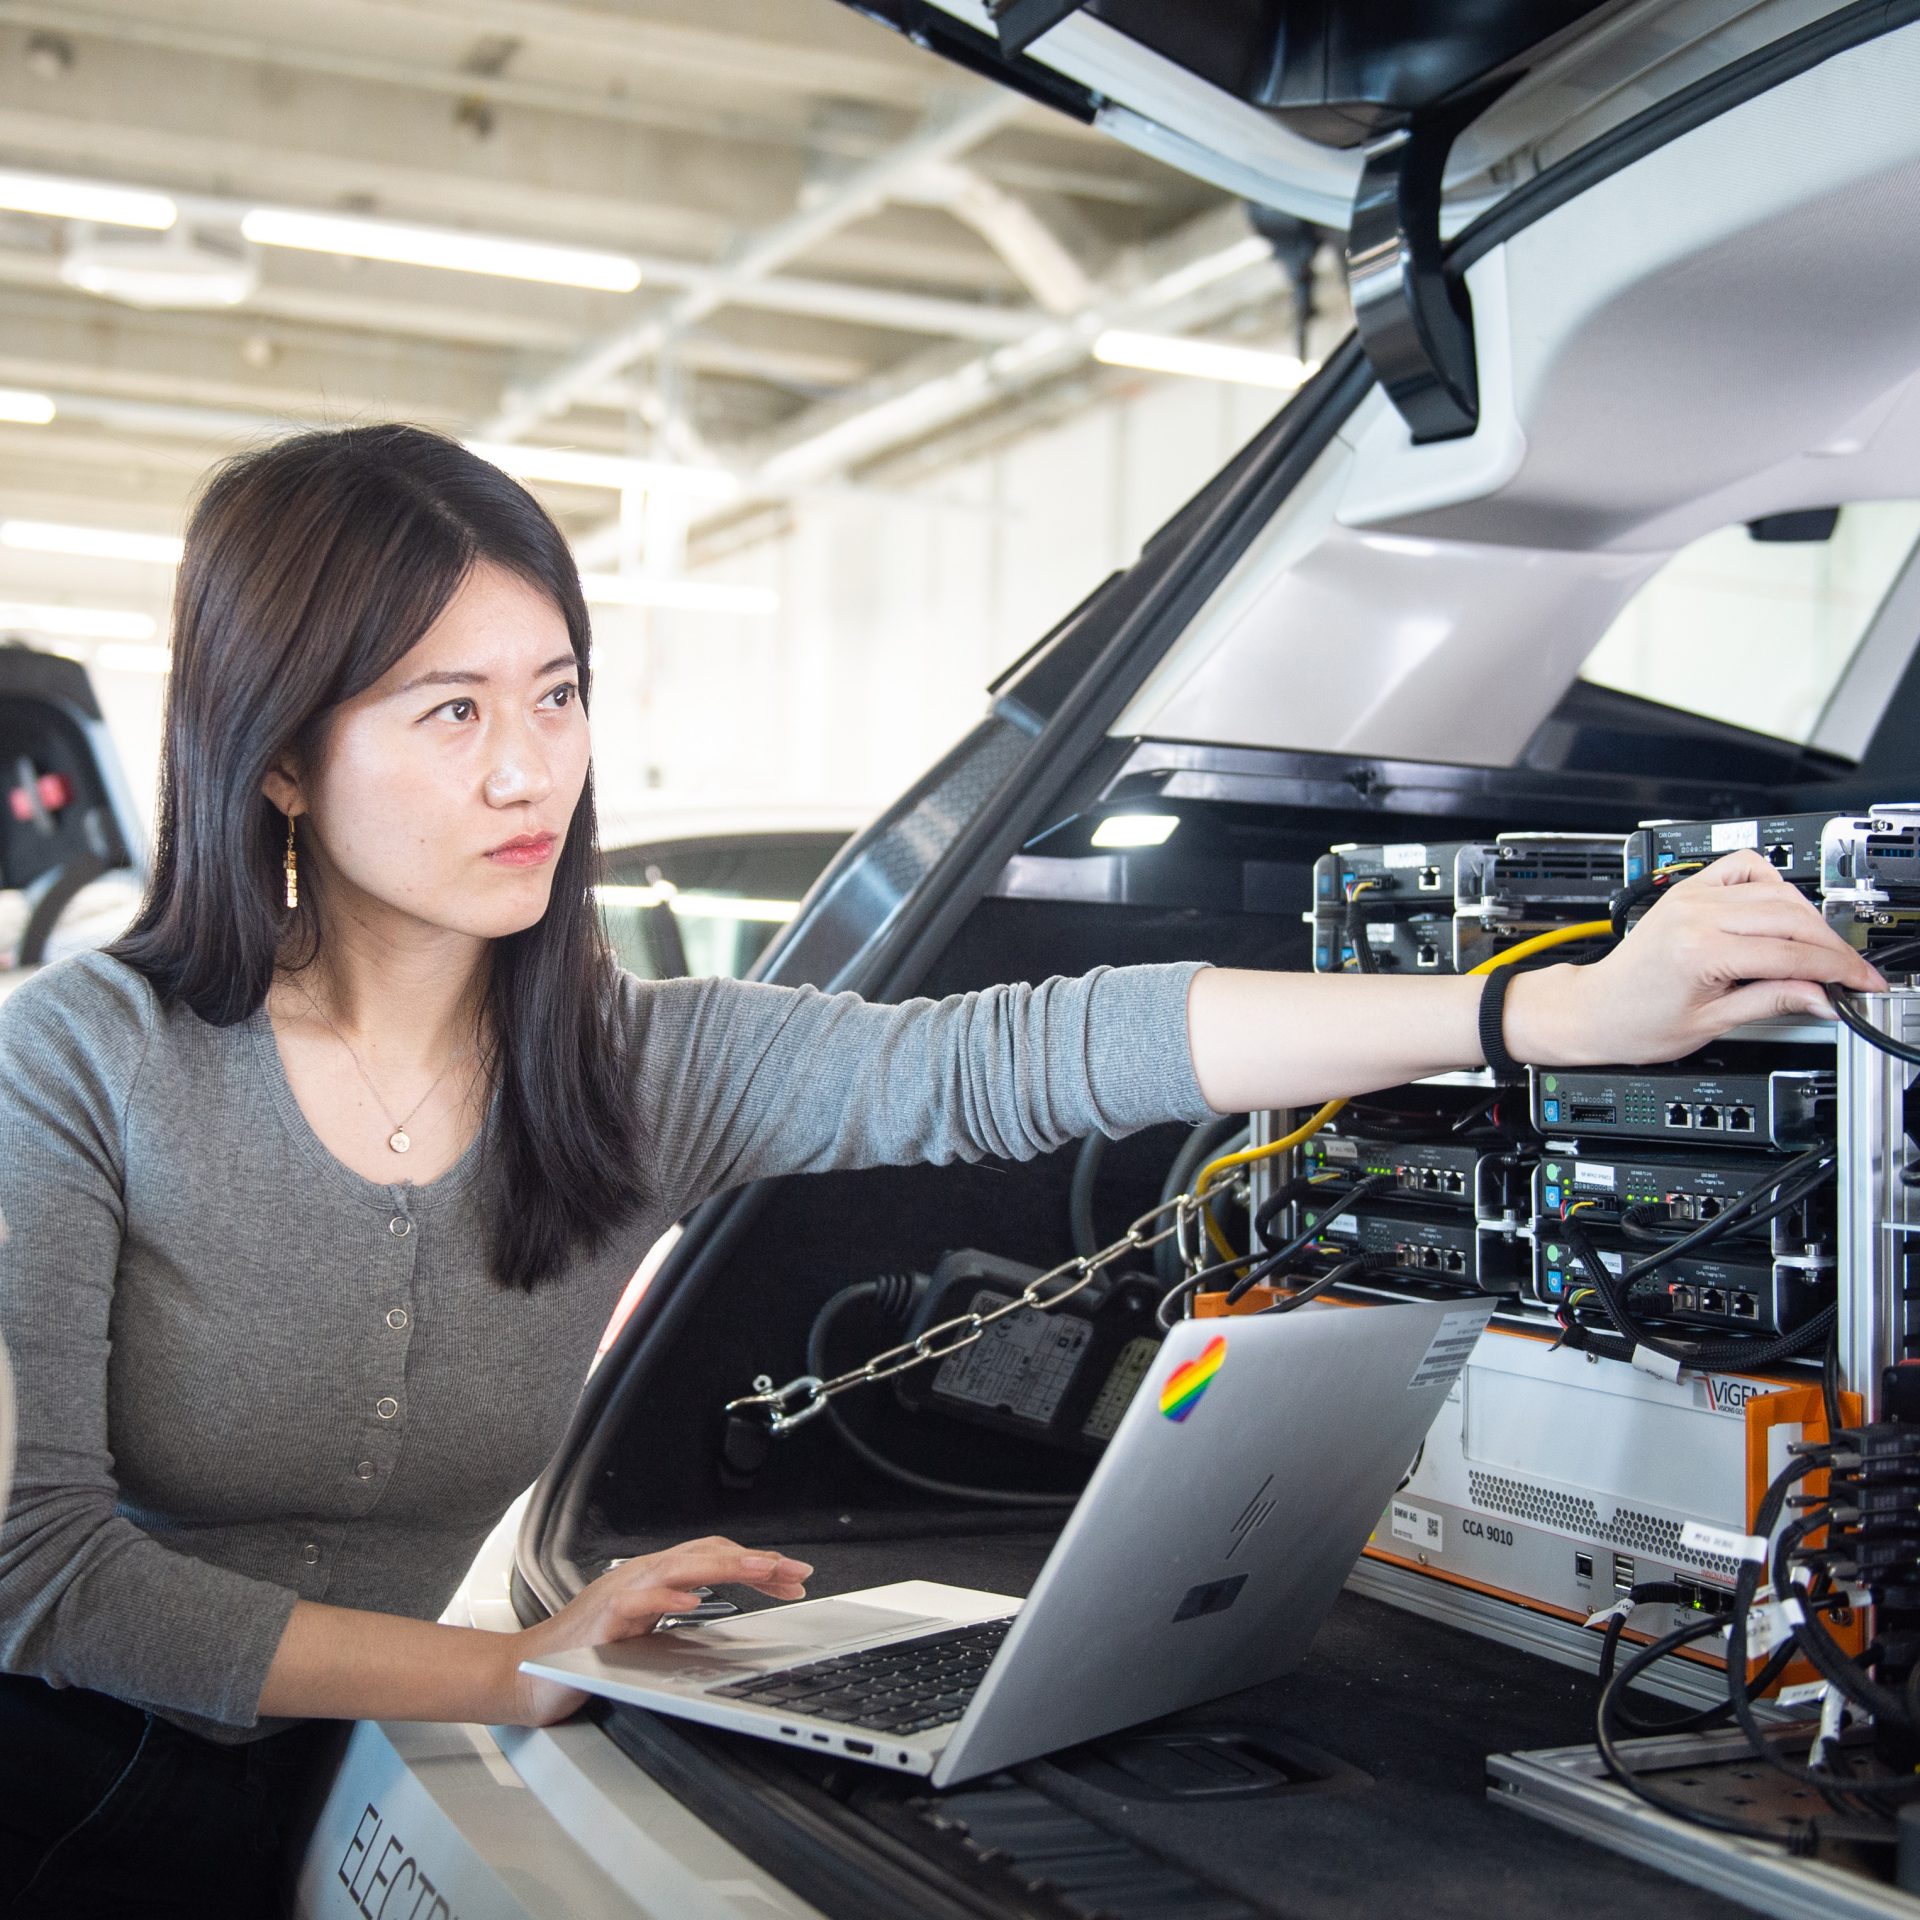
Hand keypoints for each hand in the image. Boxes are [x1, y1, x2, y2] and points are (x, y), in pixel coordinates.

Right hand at [498, 1535, 812, 1726]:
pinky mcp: (600, 1622)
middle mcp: (639, 1577)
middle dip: (755, 1561)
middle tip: (795, 1572)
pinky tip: (692, 1601)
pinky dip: (666, 1597)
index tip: (795, 1579)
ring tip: (761, 1570)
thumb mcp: (644, 1634)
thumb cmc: (583, 1655)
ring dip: (724, 1566)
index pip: (714, 1558)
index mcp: (655, 1579)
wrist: (524, 1677)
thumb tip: (726, 1621)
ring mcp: (619, 1594)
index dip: (756, 1565)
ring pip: (678, 1566)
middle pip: (706, 1554)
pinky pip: (637, 1602)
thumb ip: (678, 1619)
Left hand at [1504, 849, 1884, 1067]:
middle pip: (1792, 918)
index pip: (1791, 954)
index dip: (1837, 971)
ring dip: (1809, 919)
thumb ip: (1772, 1002)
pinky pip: (1744, 867)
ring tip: (1821, 950)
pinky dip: (1773, 883)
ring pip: (1776, 890)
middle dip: (1831, 947)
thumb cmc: (1635, 1022)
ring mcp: (1690, 895)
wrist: (1593, 1008)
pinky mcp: (1687, 889)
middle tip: (1851, 972)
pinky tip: (1782, 911)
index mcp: (1699, 950)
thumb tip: (1823, 996)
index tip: (1861, 983)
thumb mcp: (1712, 1023)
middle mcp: (1695, 913)